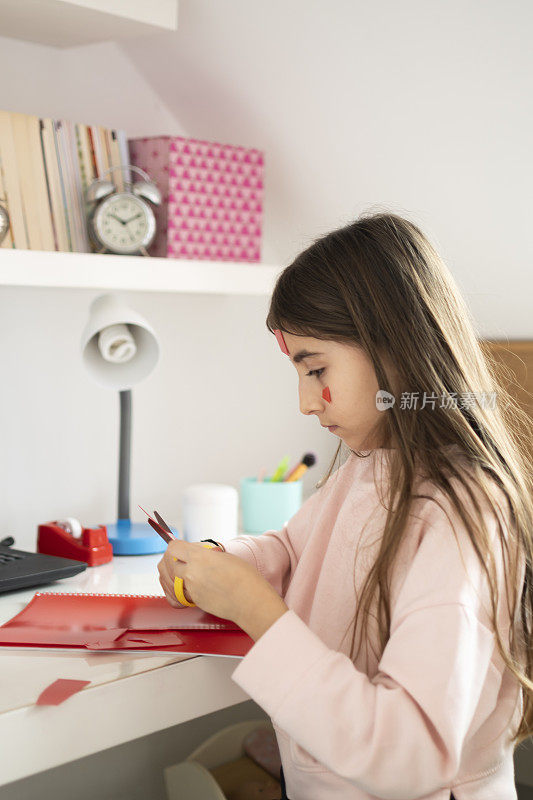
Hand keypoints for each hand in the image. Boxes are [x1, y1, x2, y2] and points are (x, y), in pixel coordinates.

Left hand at [157, 540, 275, 625]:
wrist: (251, 600)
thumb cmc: (244, 576)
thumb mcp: (223, 556)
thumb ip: (204, 554)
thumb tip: (193, 554)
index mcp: (200, 556)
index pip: (173, 547)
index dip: (174, 547)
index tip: (178, 548)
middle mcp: (191, 572)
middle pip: (166, 563)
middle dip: (169, 561)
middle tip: (176, 560)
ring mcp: (191, 588)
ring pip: (167, 580)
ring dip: (169, 575)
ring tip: (178, 573)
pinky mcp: (194, 601)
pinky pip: (175, 596)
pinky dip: (174, 591)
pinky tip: (179, 588)